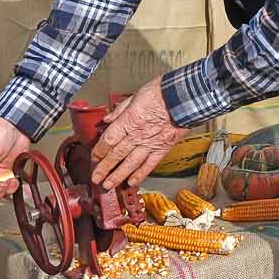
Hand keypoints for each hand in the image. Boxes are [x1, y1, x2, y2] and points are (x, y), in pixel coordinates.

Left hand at [90, 76, 186, 191]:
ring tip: (108, 185)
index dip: (99, 151)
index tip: (93, 158)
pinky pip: (150, 165)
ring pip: (130, 163)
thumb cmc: (161, 93)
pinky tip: (132, 182)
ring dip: (118, 176)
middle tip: (96, 178)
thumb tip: (107, 119)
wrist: (185, 97)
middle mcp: (137, 135)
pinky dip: (140, 174)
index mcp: (128, 121)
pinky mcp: (163, 148)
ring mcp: (150, 144)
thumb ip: (120, 110)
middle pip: (116, 155)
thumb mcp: (135, 96)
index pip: (108, 140)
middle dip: (104, 168)